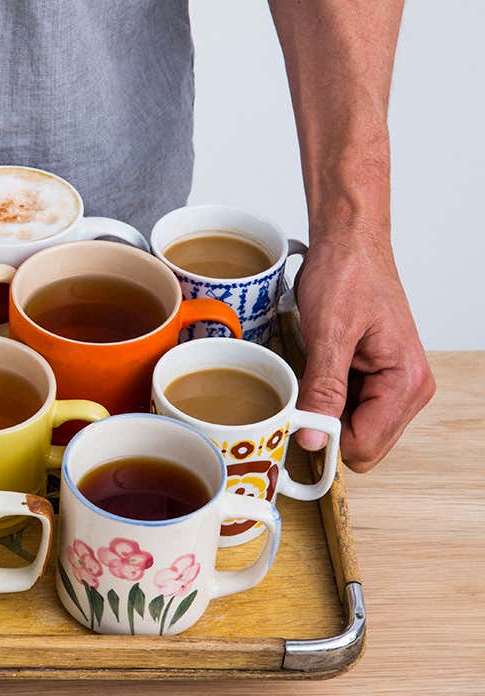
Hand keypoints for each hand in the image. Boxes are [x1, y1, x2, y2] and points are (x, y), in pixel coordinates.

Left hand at [293, 228, 434, 471]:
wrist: (349, 242)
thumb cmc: (347, 275)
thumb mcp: (329, 334)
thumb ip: (324, 390)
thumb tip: (315, 438)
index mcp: (407, 382)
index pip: (366, 446)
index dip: (326, 440)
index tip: (294, 422)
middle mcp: (408, 389)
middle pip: (361, 444)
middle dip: (325, 429)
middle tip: (296, 398)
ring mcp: (392, 384)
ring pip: (351, 428)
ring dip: (323, 412)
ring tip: (307, 376)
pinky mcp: (374, 377)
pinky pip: (346, 407)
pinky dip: (324, 398)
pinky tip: (313, 373)